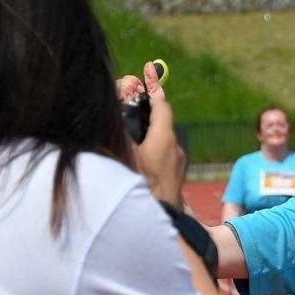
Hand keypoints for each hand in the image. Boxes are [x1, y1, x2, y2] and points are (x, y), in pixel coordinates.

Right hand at [124, 60, 184, 204]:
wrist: (162, 223)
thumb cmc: (140, 188)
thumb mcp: (124, 153)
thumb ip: (119, 127)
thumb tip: (116, 105)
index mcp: (165, 138)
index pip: (161, 104)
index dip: (153, 87)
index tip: (149, 71)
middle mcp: (175, 150)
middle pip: (160, 123)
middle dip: (145, 113)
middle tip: (131, 105)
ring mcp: (177, 167)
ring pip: (161, 142)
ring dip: (147, 136)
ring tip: (130, 139)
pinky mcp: (176, 181)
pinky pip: (162, 159)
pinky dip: (150, 153)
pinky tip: (137, 164)